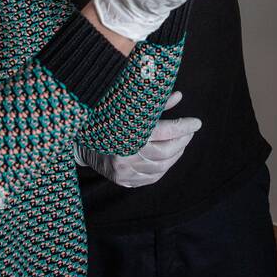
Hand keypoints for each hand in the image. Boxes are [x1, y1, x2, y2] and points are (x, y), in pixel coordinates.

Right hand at [76, 91, 199, 186]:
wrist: (80, 141)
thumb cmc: (107, 119)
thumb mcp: (129, 108)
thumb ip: (154, 104)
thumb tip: (179, 96)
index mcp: (127, 132)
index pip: (166, 132)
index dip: (184, 127)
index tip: (197, 122)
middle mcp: (125, 154)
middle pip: (166, 151)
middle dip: (182, 141)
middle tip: (189, 131)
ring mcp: (125, 170)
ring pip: (162, 166)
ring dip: (176, 154)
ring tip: (181, 143)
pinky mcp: (124, 180)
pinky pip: (152, 177)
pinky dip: (164, 167)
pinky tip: (168, 157)